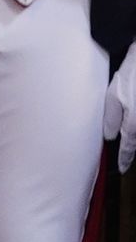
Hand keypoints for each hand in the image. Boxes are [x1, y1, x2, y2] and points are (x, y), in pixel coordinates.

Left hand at [103, 43, 135, 172]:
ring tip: (127, 139)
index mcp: (134, 123)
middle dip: (132, 146)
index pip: (129, 148)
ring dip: (134, 136)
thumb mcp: (114, 94)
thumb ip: (110, 117)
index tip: (122, 168)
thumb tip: (109, 136)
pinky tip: (132, 117)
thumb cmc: (133, 73)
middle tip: (125, 154)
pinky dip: (135, 122)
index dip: (125, 159)